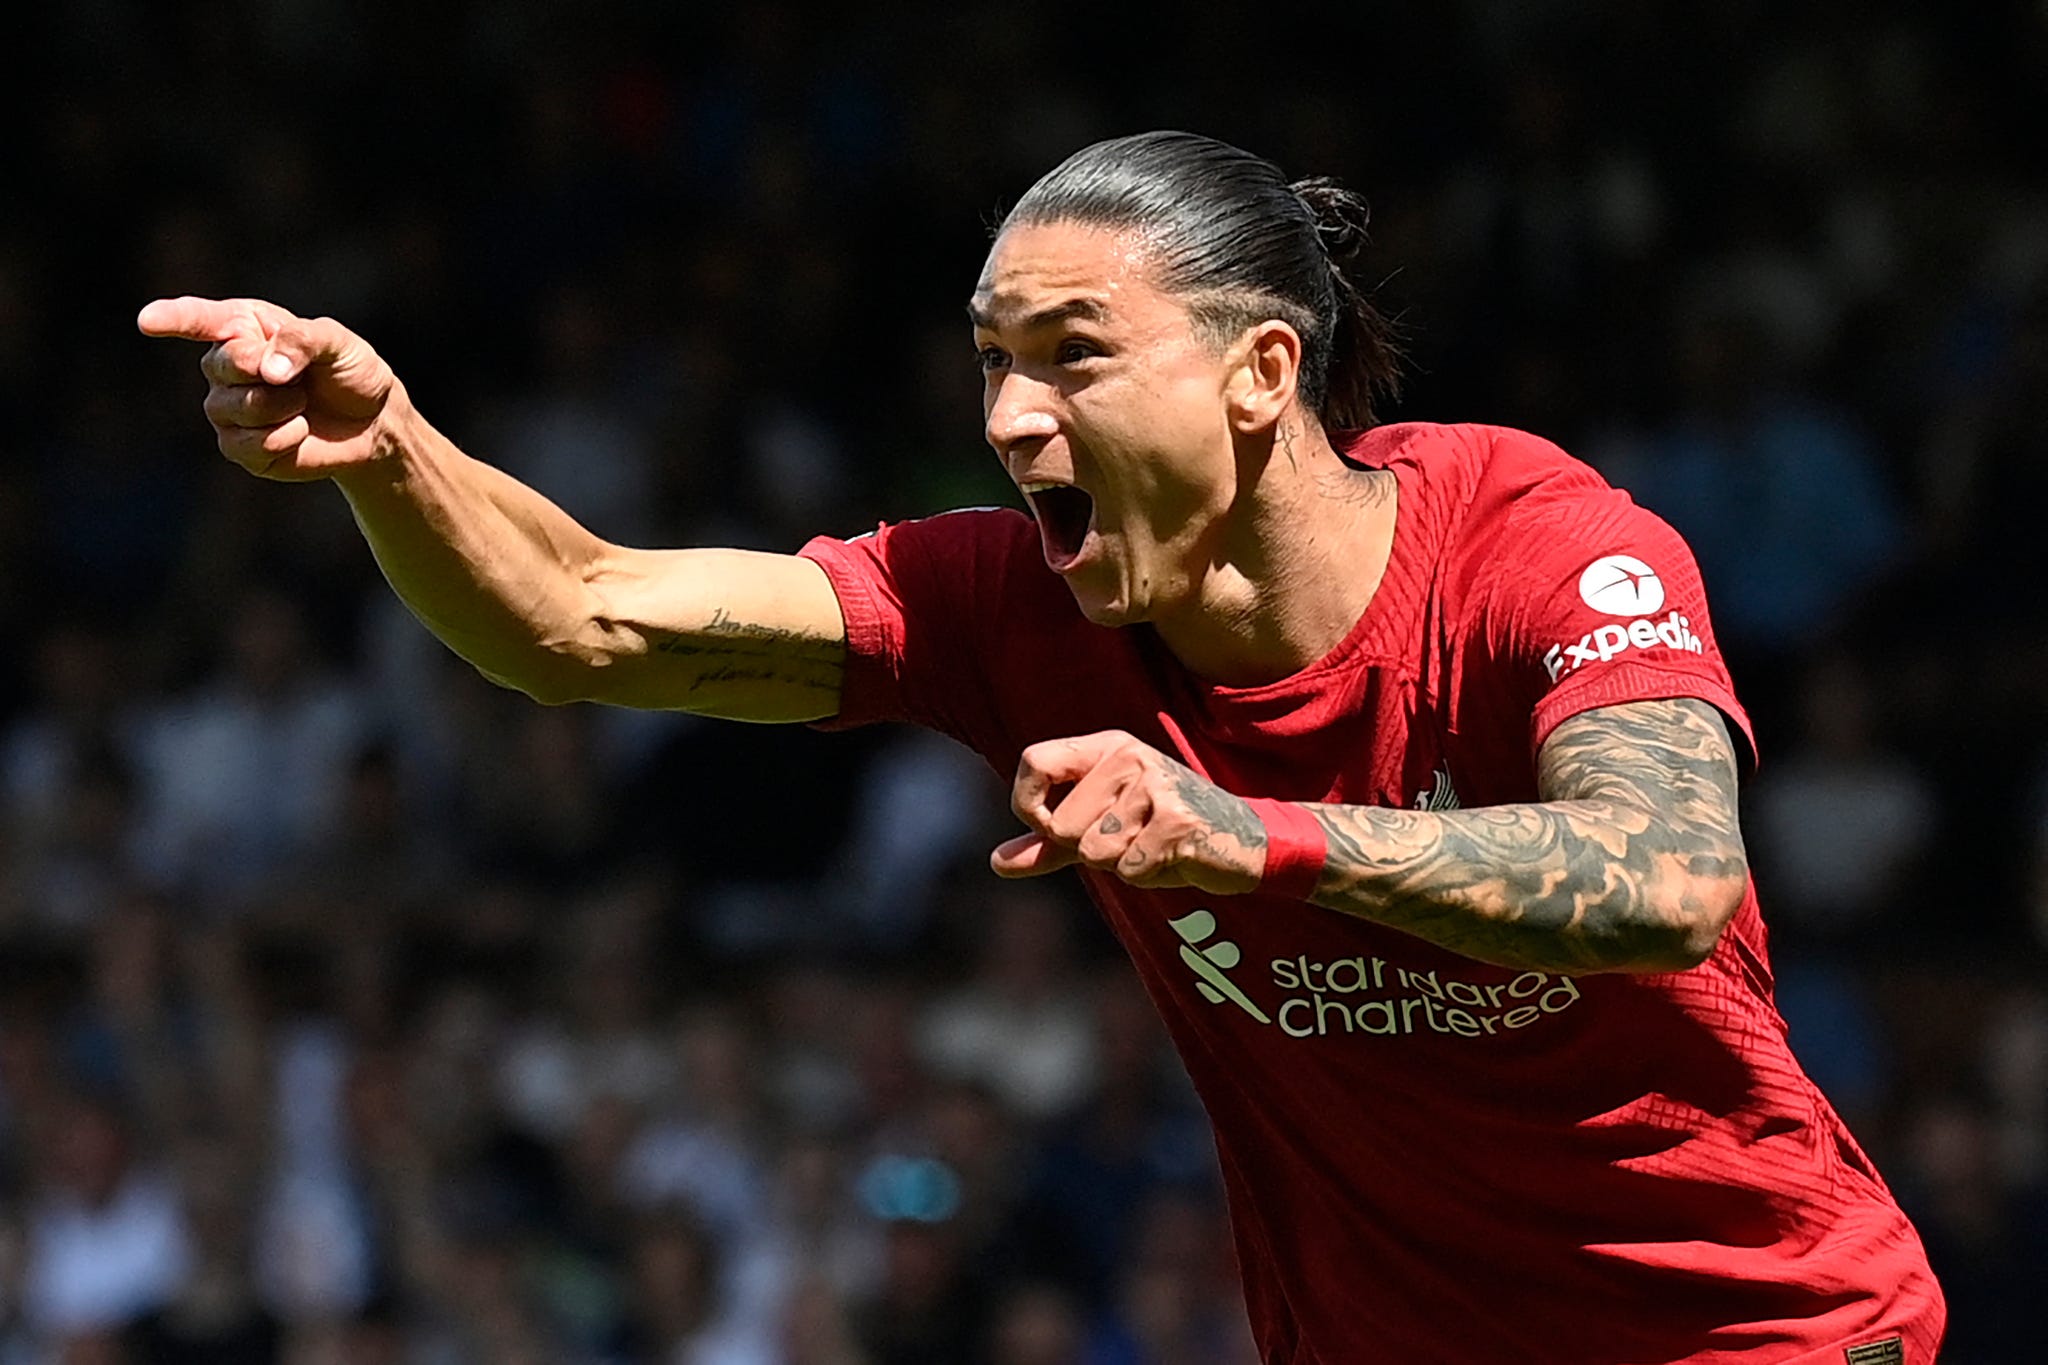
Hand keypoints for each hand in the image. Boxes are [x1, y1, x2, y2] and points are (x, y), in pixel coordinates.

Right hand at [137, 296, 401, 480]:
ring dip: (281, 406)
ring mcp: (227, 408)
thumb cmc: (350, 372)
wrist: (371, 421)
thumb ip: (303, 342)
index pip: (200, 319)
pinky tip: (299, 430)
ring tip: (301, 402)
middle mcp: (226, 366)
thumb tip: (267, 369)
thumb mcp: (338, 344)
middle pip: (221, 365)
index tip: (148, 320)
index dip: (174, 319)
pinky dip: (285, 437)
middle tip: (295, 376)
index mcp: (244, 327)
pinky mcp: (240, 448)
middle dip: (260, 370)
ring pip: (235, 407)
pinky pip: (249, 444)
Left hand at [992, 730, 1268, 892]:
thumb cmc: (1161, 831)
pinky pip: (1129, 869)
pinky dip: (1148, 876)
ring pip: (1095, 851)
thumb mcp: (1099, 830)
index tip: (1050, 828)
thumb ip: (1047, 844)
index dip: (1028, 806)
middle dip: (1089, 851)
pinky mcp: (1179, 820)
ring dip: (1121, 864)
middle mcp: (1128, 755)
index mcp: (1105, 746)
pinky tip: (1173, 857)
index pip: (1033, 762)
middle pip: (1062, 826)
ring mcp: (1156, 784)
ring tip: (1153, 846)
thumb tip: (996, 863)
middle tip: (1131, 838)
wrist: (1242, 841)